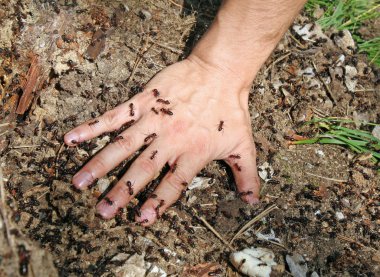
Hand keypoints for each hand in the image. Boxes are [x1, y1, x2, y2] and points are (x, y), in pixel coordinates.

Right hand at [64, 55, 260, 224]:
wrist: (220, 73)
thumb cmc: (232, 110)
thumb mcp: (244, 145)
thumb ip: (247, 175)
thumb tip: (252, 200)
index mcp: (193, 154)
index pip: (172, 185)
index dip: (157, 203)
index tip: (141, 220)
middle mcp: (170, 141)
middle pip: (142, 171)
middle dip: (121, 193)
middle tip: (103, 212)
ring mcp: (154, 121)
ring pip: (123, 146)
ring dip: (100, 165)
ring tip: (80, 182)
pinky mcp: (143, 102)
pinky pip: (115, 116)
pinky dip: (93, 127)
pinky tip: (73, 138)